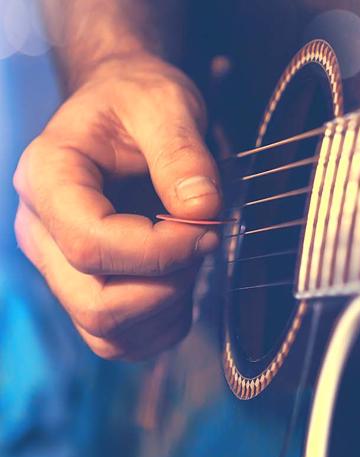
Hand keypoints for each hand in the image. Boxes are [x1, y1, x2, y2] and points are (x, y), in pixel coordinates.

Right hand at [14, 53, 220, 359]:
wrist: (125, 108)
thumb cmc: (138, 101)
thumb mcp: (167, 104)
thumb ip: (184, 153)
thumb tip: (201, 209)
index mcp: (48, 178)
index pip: (91, 246)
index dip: (161, 250)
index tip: (206, 226)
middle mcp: (41, 231)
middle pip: (96, 303)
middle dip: (168, 285)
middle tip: (204, 240)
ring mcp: (59, 267)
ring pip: (107, 332)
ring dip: (168, 308)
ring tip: (192, 256)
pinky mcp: (85, 289)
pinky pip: (119, 340)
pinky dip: (162, 325)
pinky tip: (182, 282)